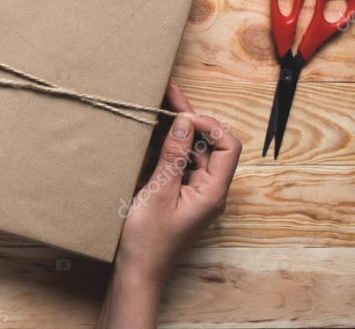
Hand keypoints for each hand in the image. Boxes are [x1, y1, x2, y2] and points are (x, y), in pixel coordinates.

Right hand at [115, 82, 241, 287]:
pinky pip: (183, 164)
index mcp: (213, 191)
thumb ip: (173, 155)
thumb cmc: (148, 238)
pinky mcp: (182, 196)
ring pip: (197, 153)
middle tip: (169, 94)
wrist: (138, 270)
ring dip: (181, 131)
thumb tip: (184, 120)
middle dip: (193, 119)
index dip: (208, 125)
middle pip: (212, 145)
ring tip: (161, 107)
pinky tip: (155, 135)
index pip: (228, 146)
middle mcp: (211, 191)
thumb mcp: (158, 191)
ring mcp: (197, 193)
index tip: (181, 114)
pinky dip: (171, 147)